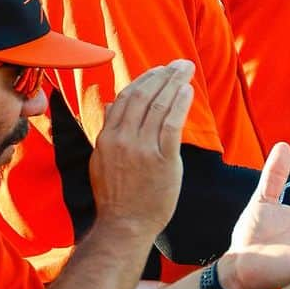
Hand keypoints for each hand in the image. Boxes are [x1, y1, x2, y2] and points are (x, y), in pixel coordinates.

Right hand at [90, 60, 194, 238]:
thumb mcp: (102, 161)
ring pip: (158, 105)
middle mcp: (122, 139)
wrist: (125, 225)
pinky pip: (172, 124)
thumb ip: (108, 132)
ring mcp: (142, 149)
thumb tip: (112, 105)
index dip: (144, 79)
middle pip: (143, 95)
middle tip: (178, 63)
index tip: (158, 71)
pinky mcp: (162, 160)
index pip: (126, 97)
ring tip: (186, 70)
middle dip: (162, 74)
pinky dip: (180, 103)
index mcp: (107, 137)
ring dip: (174, 82)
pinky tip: (188, 91)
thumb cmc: (117, 197)